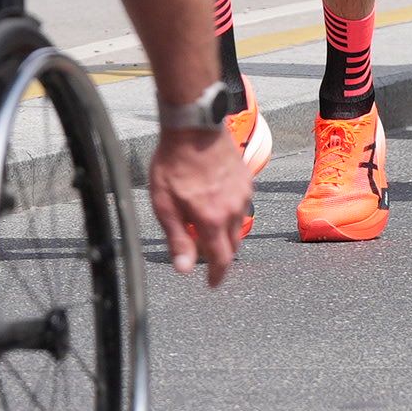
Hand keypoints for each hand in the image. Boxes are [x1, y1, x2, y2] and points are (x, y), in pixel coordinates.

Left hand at [148, 122, 252, 281]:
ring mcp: (243, 194)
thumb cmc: (174, 163)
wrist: (194, 127)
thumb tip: (184, 269)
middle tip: (207, 257)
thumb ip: (177, 238)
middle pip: (232, 245)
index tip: (212, 284)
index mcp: (212, 219)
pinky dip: (231, 213)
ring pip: (238, 225)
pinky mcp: (246, 180)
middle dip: (221, 255)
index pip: (221, 259)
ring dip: (225, 233)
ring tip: (208, 227)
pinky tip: (217, 203)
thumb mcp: (165, 204)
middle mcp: (233, 210)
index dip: (216, 275)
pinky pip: (242, 205)